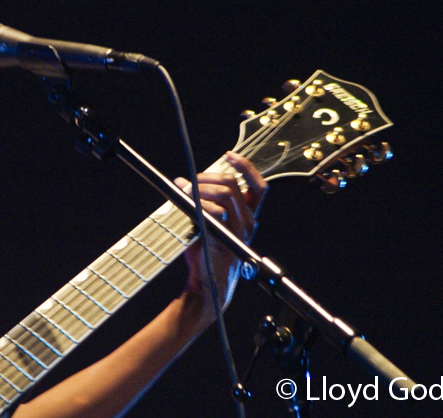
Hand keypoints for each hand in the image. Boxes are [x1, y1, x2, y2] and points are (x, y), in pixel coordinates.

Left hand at [175, 152, 266, 314]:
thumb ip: (203, 203)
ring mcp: (240, 231)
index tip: (229, 156)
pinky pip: (217, 211)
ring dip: (202, 187)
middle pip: (234, 185)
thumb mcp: (207, 224)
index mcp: (249, 217)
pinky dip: (200, 203)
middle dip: (209, 176)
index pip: (259, 187)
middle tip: (189, 181)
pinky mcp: (227, 238)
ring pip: (226, 194)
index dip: (246, 168)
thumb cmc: (206, 255)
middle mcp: (249, 223)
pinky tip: (188, 204)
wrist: (207, 285)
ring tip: (185, 191)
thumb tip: (183, 182)